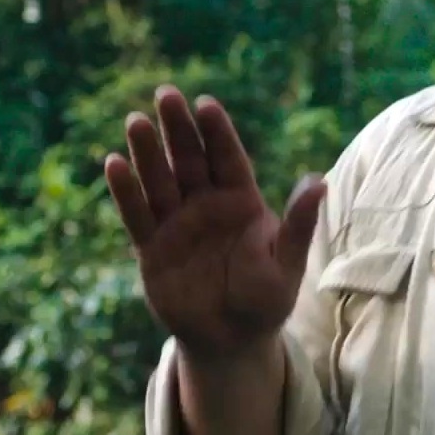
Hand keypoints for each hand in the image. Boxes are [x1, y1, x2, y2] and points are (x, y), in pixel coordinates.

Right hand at [104, 86, 327, 360]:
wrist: (232, 340)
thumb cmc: (266, 300)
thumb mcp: (286, 264)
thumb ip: (297, 224)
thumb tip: (319, 182)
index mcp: (242, 202)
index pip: (228, 158)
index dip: (218, 132)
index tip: (207, 105)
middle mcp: (206, 205)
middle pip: (190, 159)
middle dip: (178, 128)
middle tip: (166, 94)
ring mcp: (177, 224)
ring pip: (160, 180)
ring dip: (147, 151)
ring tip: (135, 121)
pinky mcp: (152, 247)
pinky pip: (137, 215)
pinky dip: (126, 191)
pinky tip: (114, 164)